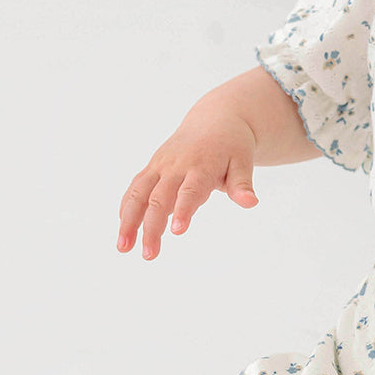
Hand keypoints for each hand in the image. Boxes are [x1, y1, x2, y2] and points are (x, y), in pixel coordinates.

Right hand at [118, 108, 258, 259]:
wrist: (216, 119)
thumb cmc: (232, 145)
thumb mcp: (243, 161)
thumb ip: (242, 183)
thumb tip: (250, 203)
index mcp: (202, 165)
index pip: (190, 191)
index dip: (183, 210)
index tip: (177, 232)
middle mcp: (176, 165)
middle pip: (159, 198)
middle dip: (152, 227)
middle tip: (149, 255)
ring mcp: (161, 165)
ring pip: (139, 192)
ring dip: (128, 220)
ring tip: (123, 248)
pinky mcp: (152, 166)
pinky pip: (135, 187)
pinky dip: (126, 207)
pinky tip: (123, 230)